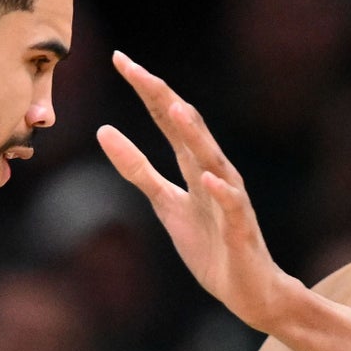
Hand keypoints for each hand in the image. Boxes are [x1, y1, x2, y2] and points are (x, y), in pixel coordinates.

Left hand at [97, 51, 303, 330]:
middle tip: (134, 69)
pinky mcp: (240, 228)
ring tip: (173, 109)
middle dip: (160, 98)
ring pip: (212, 160)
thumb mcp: (165, 203)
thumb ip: (138, 169)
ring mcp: (229, 199)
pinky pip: (231, 206)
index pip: (167, 119)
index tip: (120, 60)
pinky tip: (206, 177)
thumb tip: (103, 131)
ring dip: (194, 135)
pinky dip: (220, 190)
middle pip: (186, 128)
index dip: (145, 90)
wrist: (248, 290)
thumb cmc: (209, 244)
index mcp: (193, 166)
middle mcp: (214, 173)